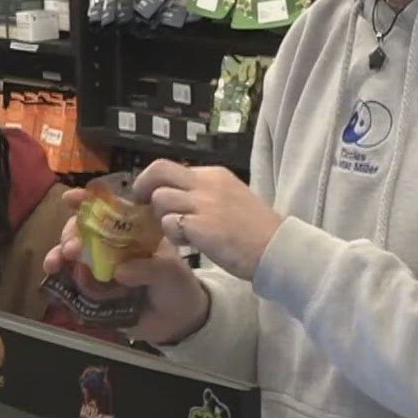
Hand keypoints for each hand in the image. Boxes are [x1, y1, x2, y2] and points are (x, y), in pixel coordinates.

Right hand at [42, 188, 209, 344]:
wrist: (177, 322)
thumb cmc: (177, 287)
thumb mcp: (171, 273)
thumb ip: (150, 268)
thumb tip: (121, 271)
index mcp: (132, 231)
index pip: (109, 209)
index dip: (88, 202)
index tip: (70, 199)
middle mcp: (112, 245)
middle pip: (83, 229)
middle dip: (71, 233)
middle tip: (71, 248)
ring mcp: (100, 267)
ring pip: (71, 253)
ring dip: (58, 253)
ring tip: (56, 263)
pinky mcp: (92, 290)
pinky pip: (70, 281)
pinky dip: (59, 278)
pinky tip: (53, 277)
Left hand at [136, 160, 281, 281]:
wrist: (277, 249)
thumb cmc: (256, 231)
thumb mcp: (233, 198)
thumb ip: (207, 194)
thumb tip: (179, 196)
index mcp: (215, 175)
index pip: (172, 168)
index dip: (154, 182)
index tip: (149, 197)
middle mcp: (207, 183)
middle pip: (159, 170)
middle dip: (143, 186)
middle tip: (140, 205)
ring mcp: (204, 203)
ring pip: (160, 198)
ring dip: (161, 217)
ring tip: (178, 232)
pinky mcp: (201, 225)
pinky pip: (168, 223)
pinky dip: (172, 235)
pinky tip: (188, 244)